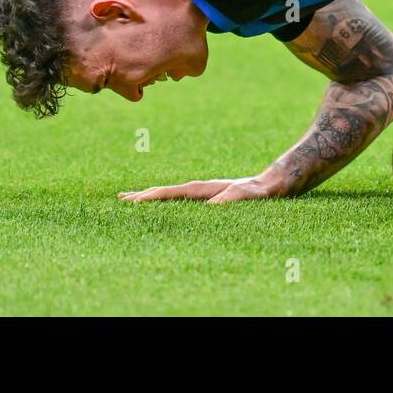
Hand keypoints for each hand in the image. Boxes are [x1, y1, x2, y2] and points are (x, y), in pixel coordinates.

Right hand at [119, 175, 284, 203]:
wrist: (272, 185)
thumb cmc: (259, 193)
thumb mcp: (246, 197)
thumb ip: (230, 200)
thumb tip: (211, 208)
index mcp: (203, 189)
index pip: (171, 193)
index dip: (151, 197)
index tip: (131, 201)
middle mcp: (200, 188)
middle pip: (166, 191)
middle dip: (143, 195)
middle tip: (119, 198)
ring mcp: (203, 192)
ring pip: (171, 195)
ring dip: (151, 197)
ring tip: (132, 199)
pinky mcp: (208, 198)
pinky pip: (180, 200)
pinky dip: (165, 202)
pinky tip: (163, 206)